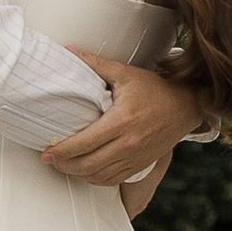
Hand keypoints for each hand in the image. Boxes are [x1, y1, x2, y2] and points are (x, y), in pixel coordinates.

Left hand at [40, 62, 203, 185]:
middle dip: (63, 165)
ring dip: (77, 174)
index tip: (46, 152)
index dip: (62, 151)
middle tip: (49, 160)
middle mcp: (128, 143)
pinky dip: (95, 179)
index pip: (84, 143)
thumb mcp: (124, 73)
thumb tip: (68, 50)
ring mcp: (135, 157)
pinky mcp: (140, 164)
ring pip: (99, 176)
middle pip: (88, 164)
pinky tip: (85, 172)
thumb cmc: (154, 89)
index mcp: (122, 121)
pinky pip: (113, 180)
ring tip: (63, 166)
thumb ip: (94, 63)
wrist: (185, 106)